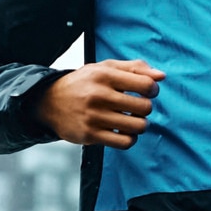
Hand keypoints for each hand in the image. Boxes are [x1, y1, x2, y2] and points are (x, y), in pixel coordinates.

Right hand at [34, 59, 160, 147]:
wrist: (48, 102)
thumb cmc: (84, 83)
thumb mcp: (104, 68)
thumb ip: (134, 68)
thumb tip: (162, 76)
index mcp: (104, 75)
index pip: (146, 84)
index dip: (153, 89)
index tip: (147, 91)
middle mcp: (98, 95)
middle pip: (144, 107)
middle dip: (145, 108)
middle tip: (136, 107)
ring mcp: (94, 116)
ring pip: (138, 126)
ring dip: (140, 124)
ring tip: (131, 119)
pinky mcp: (90, 135)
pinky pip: (125, 142)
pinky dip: (130, 138)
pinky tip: (124, 131)